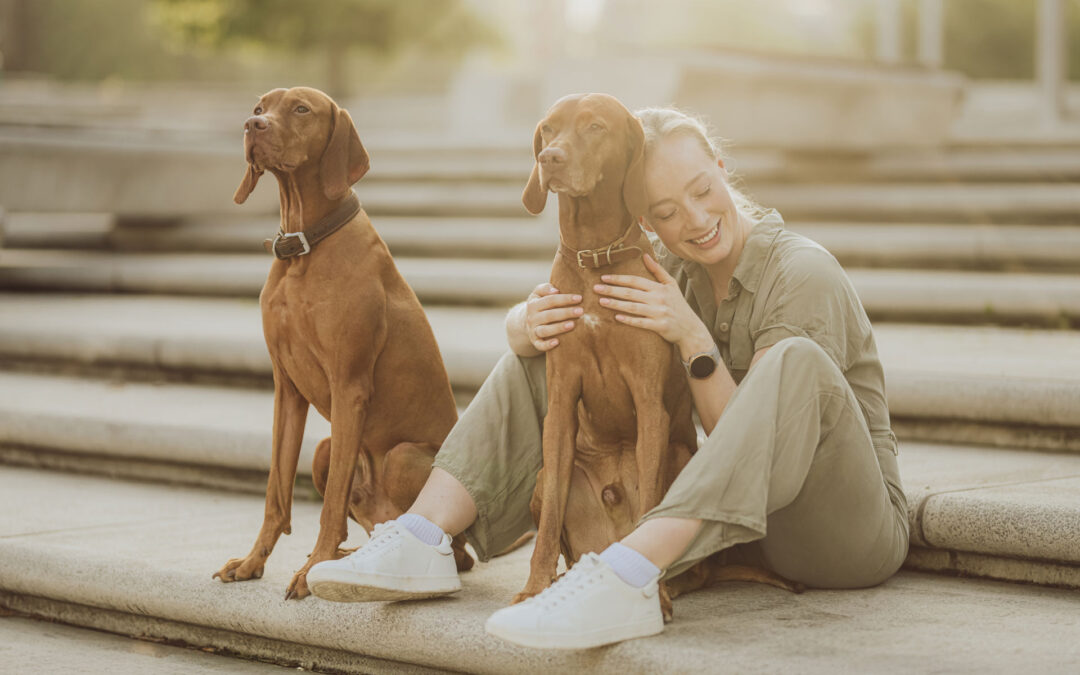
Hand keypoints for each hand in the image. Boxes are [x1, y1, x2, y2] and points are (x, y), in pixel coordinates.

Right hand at [521, 282, 582, 351]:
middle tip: (580, 311)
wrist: (525, 322)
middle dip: (565, 313)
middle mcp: (532, 317)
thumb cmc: (540, 305)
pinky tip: (557, 342)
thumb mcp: (538, 293)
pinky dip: (547, 345)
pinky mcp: (535, 341)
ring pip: (545, 330)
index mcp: (533, 304)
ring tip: (572, 325)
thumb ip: (545, 288)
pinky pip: (540, 345)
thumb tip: (556, 290)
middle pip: (549, 315)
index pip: (550, 300)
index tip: (579, 298)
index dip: (565, 299)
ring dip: (558, 328)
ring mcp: (533, 330)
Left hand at [594, 254, 712, 357]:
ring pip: (633, 307)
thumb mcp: (671, 285)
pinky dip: (629, 320)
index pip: (635, 281)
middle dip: (612, 290)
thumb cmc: (678, 305)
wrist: (690, 328)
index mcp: (660, 288)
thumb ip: (657, 270)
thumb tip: (644, 255)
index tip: (603, 278)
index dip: (619, 279)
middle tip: (595, 288)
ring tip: (601, 301)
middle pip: (631, 293)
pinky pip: (641, 323)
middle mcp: (659, 299)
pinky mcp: (660, 326)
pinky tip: (616, 317)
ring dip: (616, 304)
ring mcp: (659, 313)